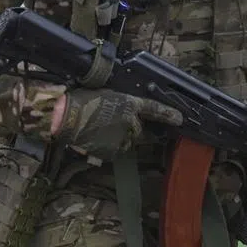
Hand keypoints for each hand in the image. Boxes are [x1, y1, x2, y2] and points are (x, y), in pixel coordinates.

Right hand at [54, 88, 182, 159]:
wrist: (66, 117)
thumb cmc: (82, 100)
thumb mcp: (107, 94)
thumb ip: (123, 103)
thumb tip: (130, 110)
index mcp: (130, 104)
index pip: (154, 109)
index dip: (168, 114)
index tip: (179, 119)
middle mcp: (131, 122)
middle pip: (141, 130)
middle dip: (134, 128)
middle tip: (115, 123)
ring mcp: (122, 139)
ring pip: (129, 141)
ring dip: (121, 137)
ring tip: (101, 130)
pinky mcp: (112, 152)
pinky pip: (116, 150)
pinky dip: (110, 146)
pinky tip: (97, 138)